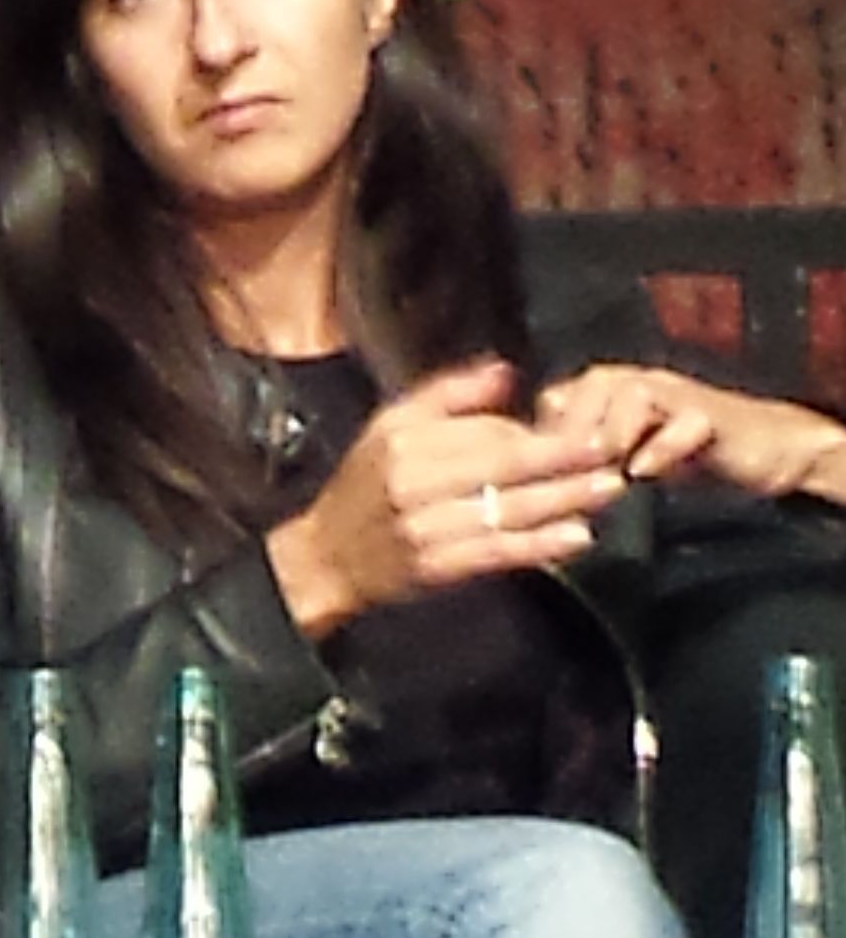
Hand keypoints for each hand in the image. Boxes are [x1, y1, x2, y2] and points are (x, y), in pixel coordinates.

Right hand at [267, 356, 626, 636]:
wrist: (326, 557)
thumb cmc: (364, 487)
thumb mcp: (390, 424)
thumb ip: (448, 395)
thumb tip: (506, 371)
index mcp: (406, 438)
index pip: (483, 430)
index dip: (536, 432)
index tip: (581, 427)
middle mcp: (414, 480)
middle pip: (503, 465)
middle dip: (564, 459)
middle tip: (611, 451)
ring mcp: (425, 526)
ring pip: (507, 508)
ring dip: (564, 499)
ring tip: (608, 489)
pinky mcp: (435, 567)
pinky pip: (497, 551)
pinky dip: (539, 544)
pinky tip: (575, 537)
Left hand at [537, 364, 845, 501]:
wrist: (759, 447)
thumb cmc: (682, 450)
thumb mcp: (623, 455)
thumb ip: (582, 457)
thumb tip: (530, 479)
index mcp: (610, 389)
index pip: (559, 397)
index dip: (540, 432)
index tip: (529, 473)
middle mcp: (639, 382)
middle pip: (592, 386)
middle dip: (572, 430)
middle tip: (560, 472)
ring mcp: (677, 395)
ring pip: (633, 394)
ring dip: (613, 431)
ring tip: (603, 467)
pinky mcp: (711, 416)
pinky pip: (684, 422)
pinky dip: (662, 447)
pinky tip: (644, 474)